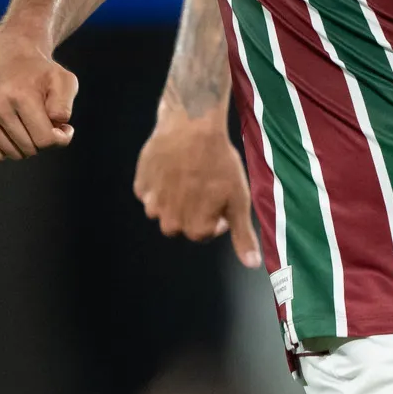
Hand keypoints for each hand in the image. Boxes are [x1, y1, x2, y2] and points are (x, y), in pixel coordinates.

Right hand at [0, 32, 77, 160]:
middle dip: (43, 140)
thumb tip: (56, 125)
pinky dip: (8, 149)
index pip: (45, 140)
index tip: (63, 127)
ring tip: (29, 124)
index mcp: (21, 97)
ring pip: (13, 154)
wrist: (12, 58)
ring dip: (26, 145)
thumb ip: (65, 105)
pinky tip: (14, 132)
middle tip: (44, 122)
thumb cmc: (42, 73)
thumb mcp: (65, 81)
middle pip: (30, 149)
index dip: (60, 138)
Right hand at [136, 108, 258, 266]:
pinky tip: (174, 170)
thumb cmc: (220, 164)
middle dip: (194, 212)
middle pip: (182, 225)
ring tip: (190, 178)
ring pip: (164, 211)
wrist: (191, 128)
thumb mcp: (239, 200)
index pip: (204, 233)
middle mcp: (168, 220)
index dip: (216, 217)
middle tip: (205, 188)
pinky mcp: (140, 184)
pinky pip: (150, 193)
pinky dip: (161, 186)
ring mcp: (151, 203)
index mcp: (193, 228)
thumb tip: (251, 264)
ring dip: (176, 200)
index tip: (221, 199)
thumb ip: (242, 235)